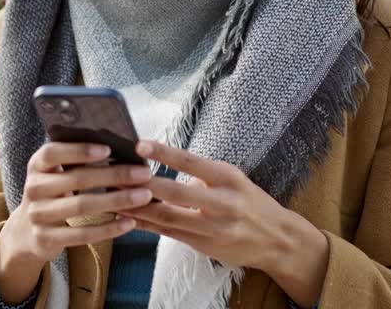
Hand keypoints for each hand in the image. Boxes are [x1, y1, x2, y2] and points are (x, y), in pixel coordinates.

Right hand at [2, 141, 154, 264]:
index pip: (53, 153)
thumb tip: (119, 145)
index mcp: (37, 165)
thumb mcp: (56, 173)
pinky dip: (108, 228)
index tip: (108, 149)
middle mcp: (34, 188)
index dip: (79, 150)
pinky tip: (129, 223)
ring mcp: (38, 215)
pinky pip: (82, 234)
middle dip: (114, 175)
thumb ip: (76, 160)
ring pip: (82, 206)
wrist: (27, 232)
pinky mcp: (46, 238)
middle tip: (144, 173)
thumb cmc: (53, 193)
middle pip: (76, 179)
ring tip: (144, 196)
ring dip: (117, 200)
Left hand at [116, 140, 329, 306]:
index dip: (164, 153)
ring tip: (113, 195)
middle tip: (117, 172)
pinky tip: (126, 217)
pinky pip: (168, 233)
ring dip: (138, 207)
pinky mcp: (202, 246)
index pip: (191, 162)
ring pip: (167, 218)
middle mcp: (221, 204)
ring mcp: (212, 228)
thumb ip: (201, 173)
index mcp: (228, 179)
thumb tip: (163, 164)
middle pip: (176, 193)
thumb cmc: (249, 202)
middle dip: (144, 184)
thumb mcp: (232, 179)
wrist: (277, 239)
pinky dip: (146, 224)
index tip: (140, 145)